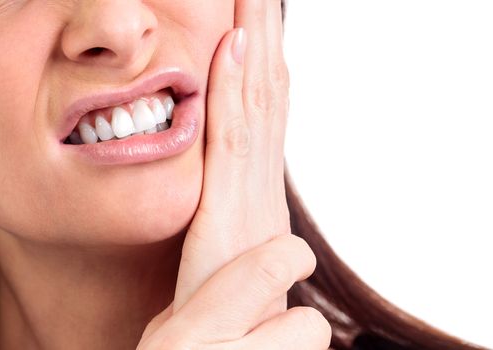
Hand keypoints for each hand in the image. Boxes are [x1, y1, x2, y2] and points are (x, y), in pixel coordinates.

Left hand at [137, 0, 331, 347]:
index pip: (264, 106)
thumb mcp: (232, 237)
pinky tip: (233, 46)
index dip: (267, 57)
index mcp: (259, 182)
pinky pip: (232, 135)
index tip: (264, 15)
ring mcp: (250, 188)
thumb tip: (237, 173)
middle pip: (267, 91)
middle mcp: (262, 176)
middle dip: (268, 33)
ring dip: (257, 43)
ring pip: (256, 102)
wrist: (225, 339)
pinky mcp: (229, 205)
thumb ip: (236, 202)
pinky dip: (233, 87)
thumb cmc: (225, 292)